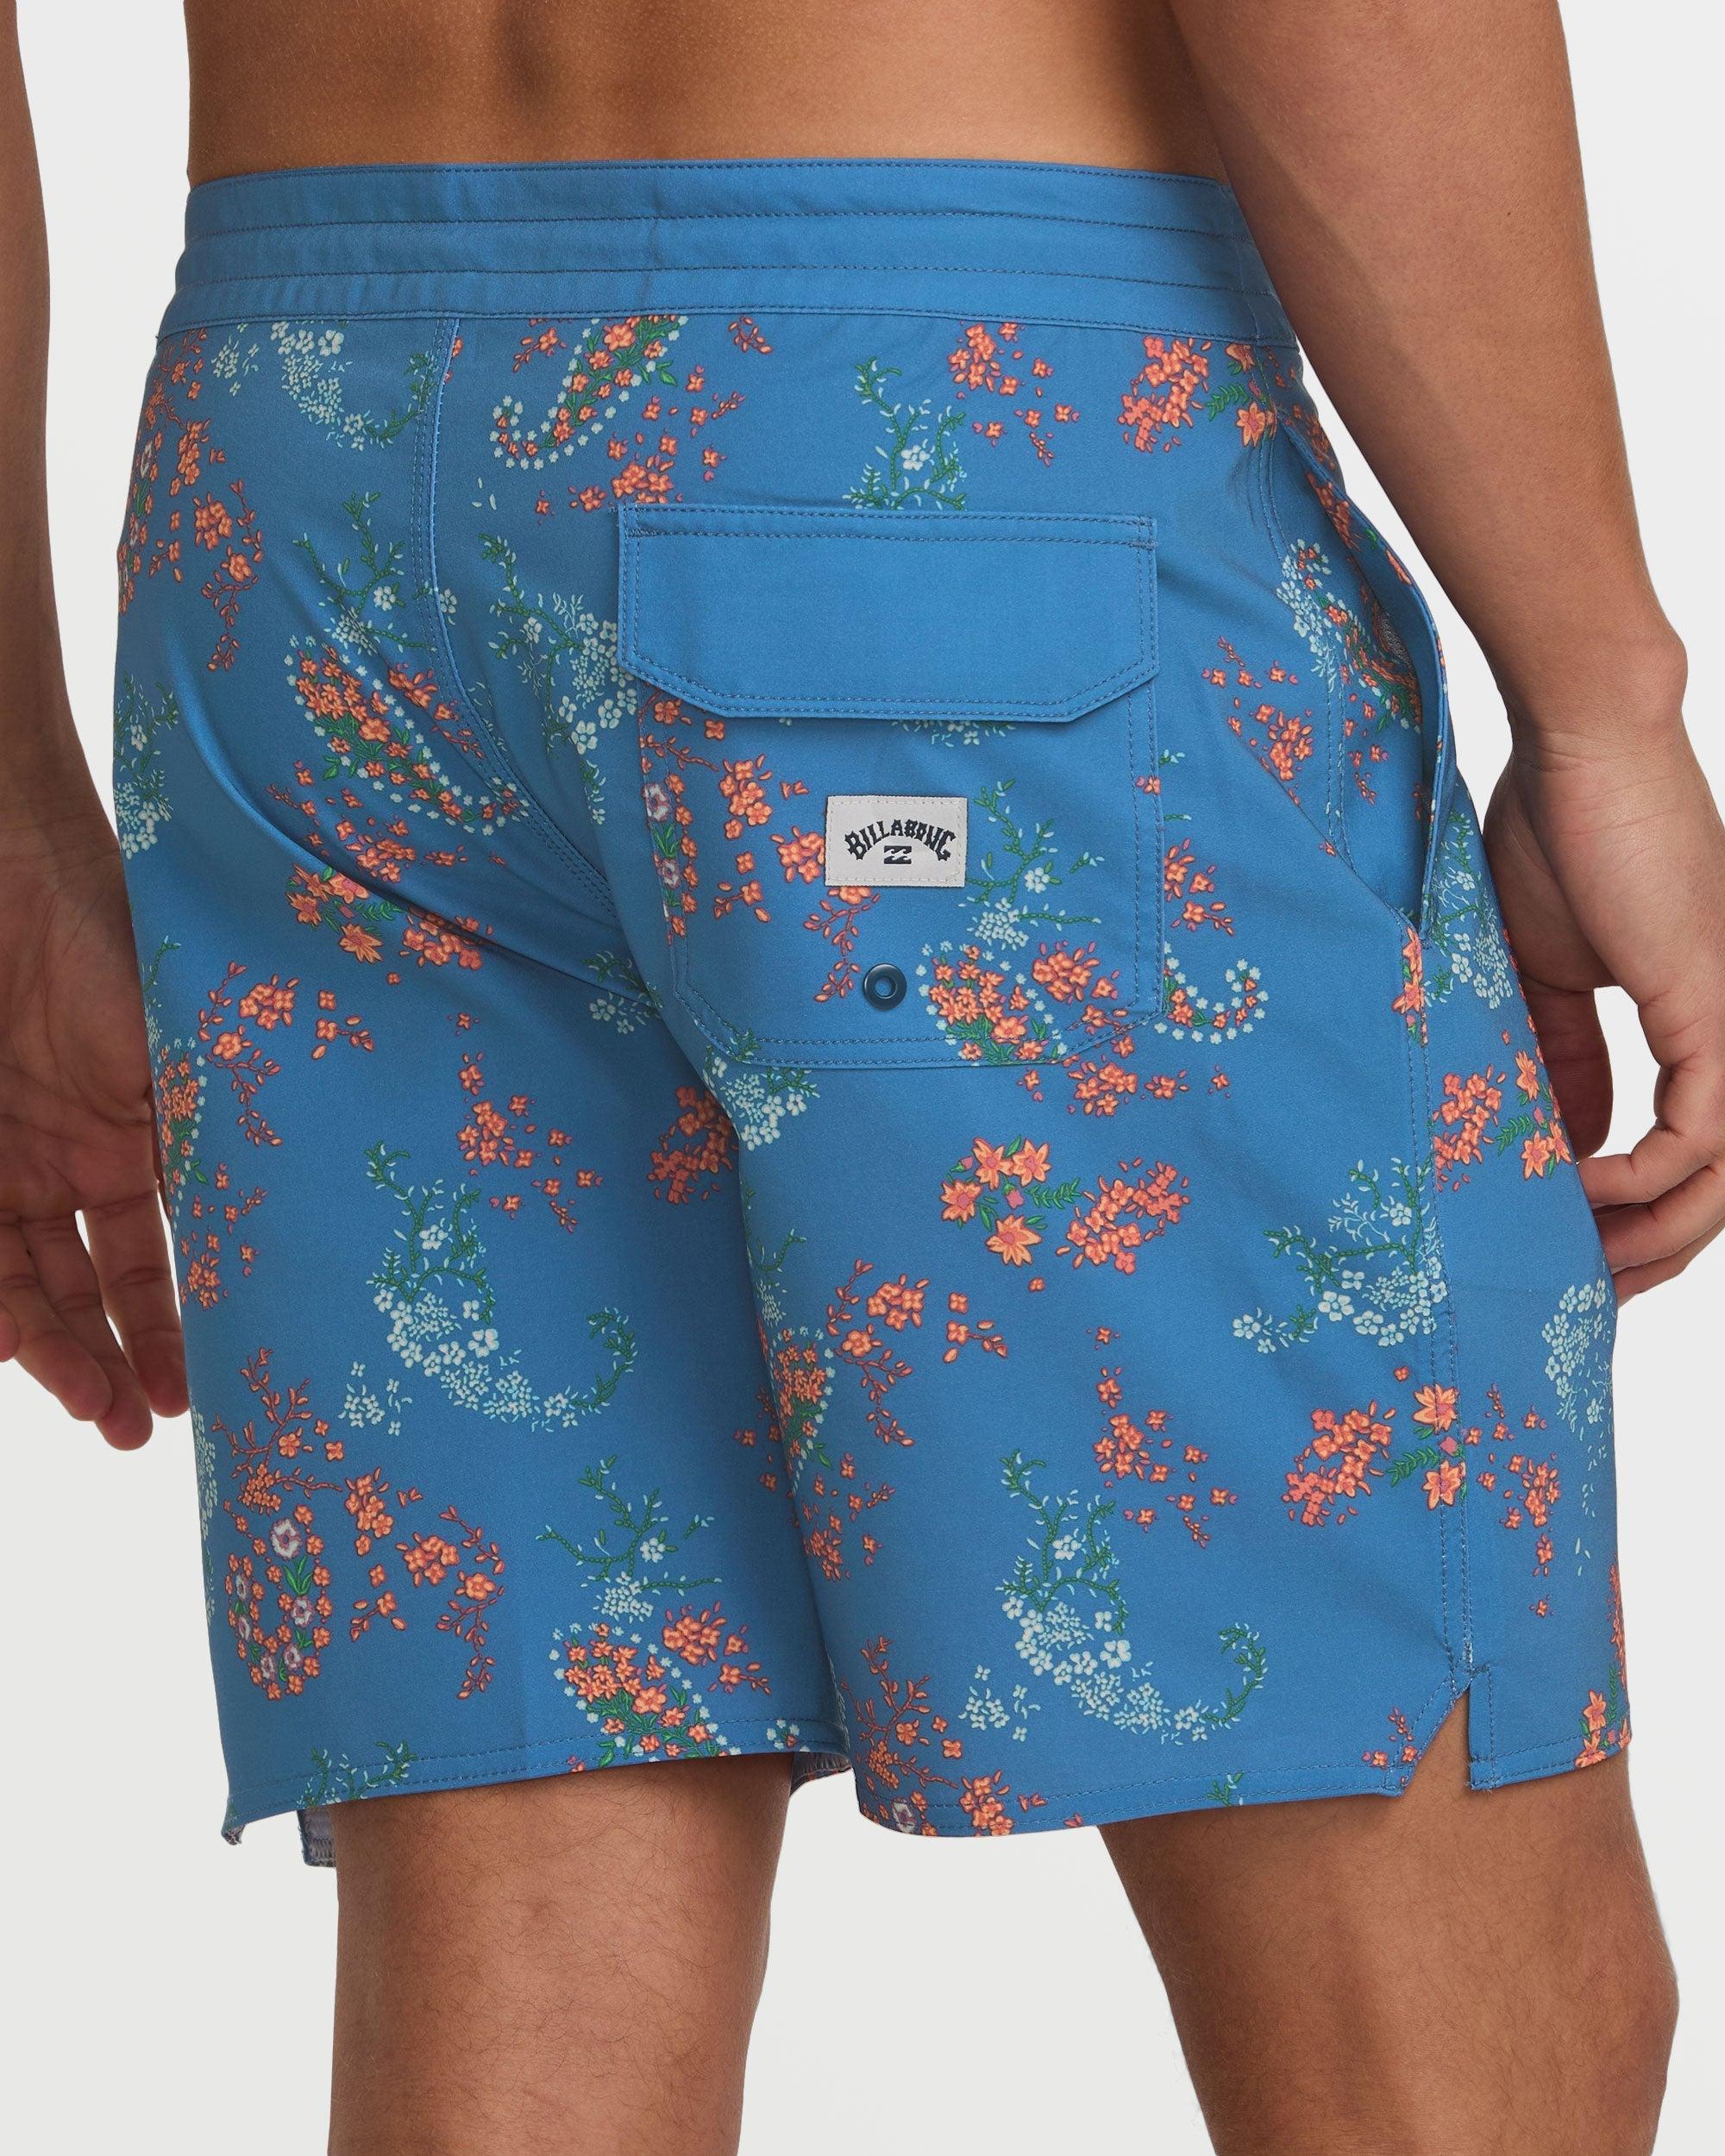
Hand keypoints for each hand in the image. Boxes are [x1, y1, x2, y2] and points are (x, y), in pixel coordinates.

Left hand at [0, 809, 185, 1442]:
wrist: (10, 871)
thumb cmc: (117, 940)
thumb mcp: (186, 1051)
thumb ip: (218, 1135)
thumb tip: (297, 1230)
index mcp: (146, 1142)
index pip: (166, 1259)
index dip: (179, 1330)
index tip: (203, 1396)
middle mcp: (78, 1164)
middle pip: (93, 1290)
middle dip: (113, 1365)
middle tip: (135, 1432)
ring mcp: (13, 1159)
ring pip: (29, 1285)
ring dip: (56, 1353)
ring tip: (92, 1411)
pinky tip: (15, 1348)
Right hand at [1485, 699, 1724, 1298]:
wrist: (1583, 748)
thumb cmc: (1561, 830)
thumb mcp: (1545, 971)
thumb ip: (1562, 1056)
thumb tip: (1562, 1136)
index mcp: (1698, 1020)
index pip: (1684, 1150)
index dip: (1632, 1214)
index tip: (1564, 1250)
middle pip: (1713, 1187)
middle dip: (1646, 1254)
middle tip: (1573, 1293)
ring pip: (1720, 1179)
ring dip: (1649, 1237)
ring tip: (1574, 1265)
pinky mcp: (1716, 1013)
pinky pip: (1698, 1140)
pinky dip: (1637, 1182)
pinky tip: (1572, 1189)